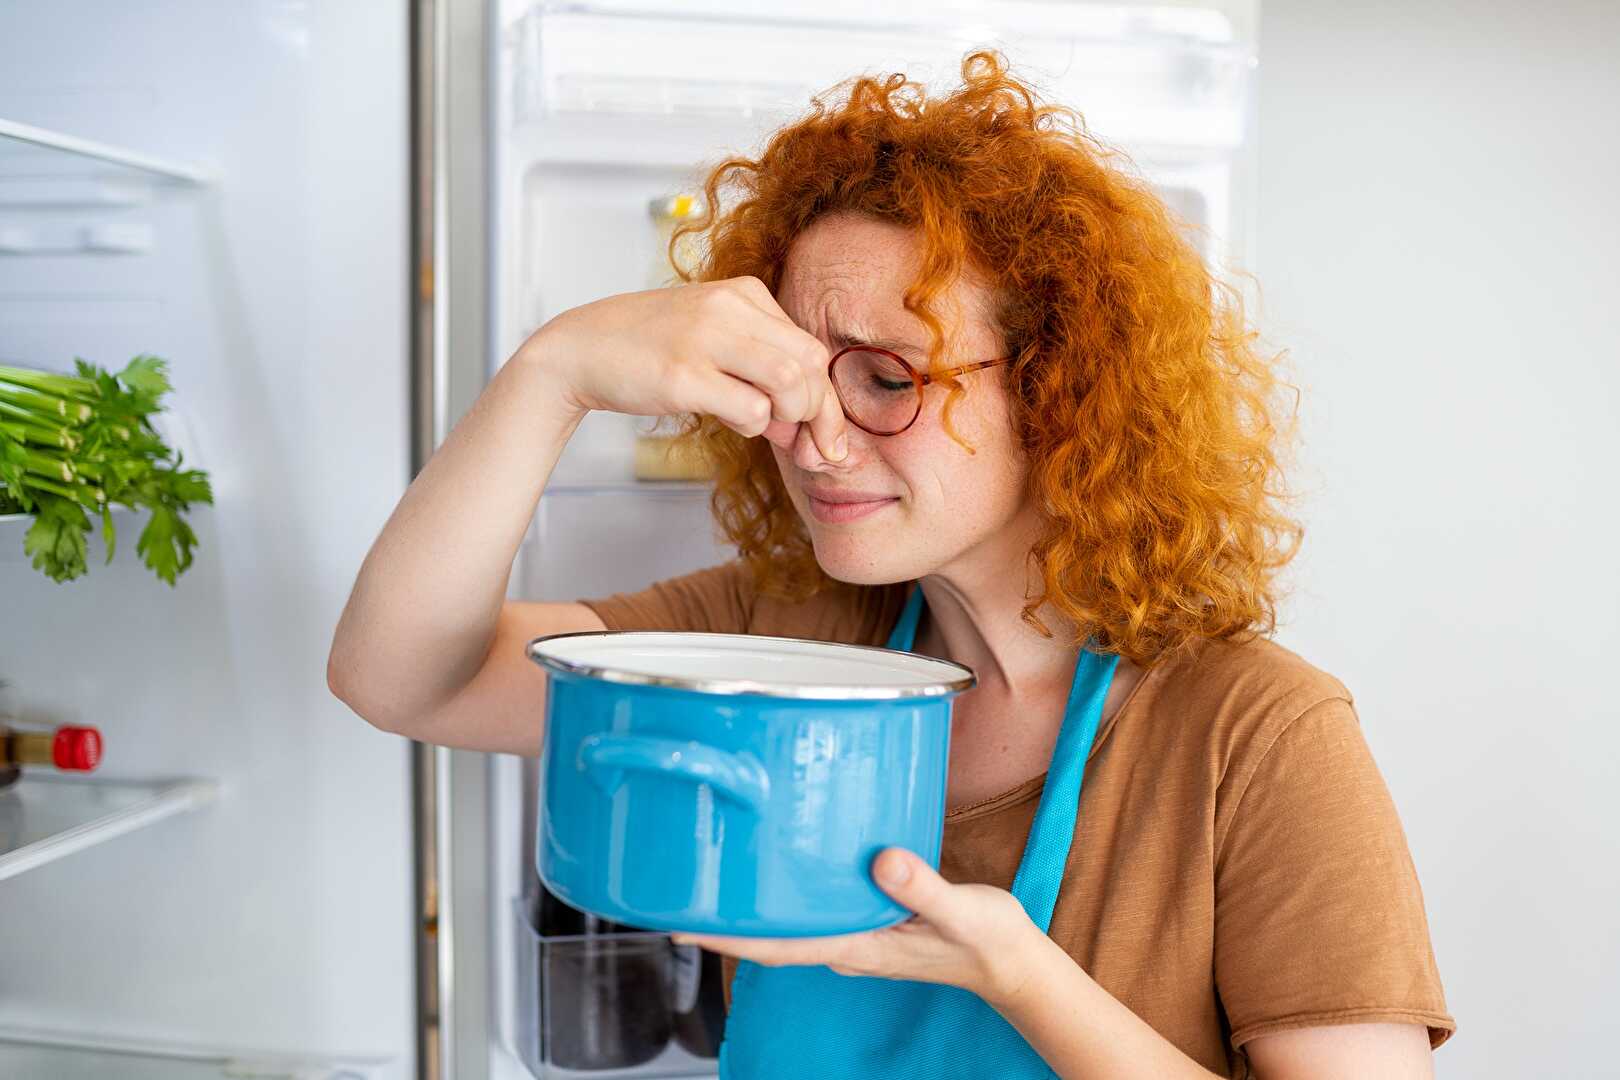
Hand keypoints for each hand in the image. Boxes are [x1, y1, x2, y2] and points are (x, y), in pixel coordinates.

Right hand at [524, 276, 846, 459]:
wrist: (581, 349)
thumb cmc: (652, 349)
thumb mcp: (714, 338)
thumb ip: (760, 368)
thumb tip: (805, 423)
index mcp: (744, 293)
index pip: (812, 348)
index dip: (827, 401)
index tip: (828, 439)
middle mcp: (729, 307)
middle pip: (811, 364)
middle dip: (818, 414)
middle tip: (802, 442)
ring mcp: (705, 338)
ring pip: (791, 382)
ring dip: (790, 418)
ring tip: (766, 427)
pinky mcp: (682, 375)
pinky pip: (751, 409)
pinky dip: (754, 426)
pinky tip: (732, 422)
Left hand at [671, 847, 1044, 1004]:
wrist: (1011, 962)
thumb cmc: (987, 941)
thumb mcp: (962, 913)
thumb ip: (924, 889)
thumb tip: (881, 861)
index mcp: (858, 946)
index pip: (776, 945)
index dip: (725, 934)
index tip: (679, 921)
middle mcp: (847, 943)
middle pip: (769, 935)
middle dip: (720, 917)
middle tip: (672, 888)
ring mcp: (856, 933)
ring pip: (788, 921)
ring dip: (748, 904)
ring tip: (708, 874)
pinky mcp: (870, 916)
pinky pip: (815, 905)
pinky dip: (785, 891)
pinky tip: (775, 866)